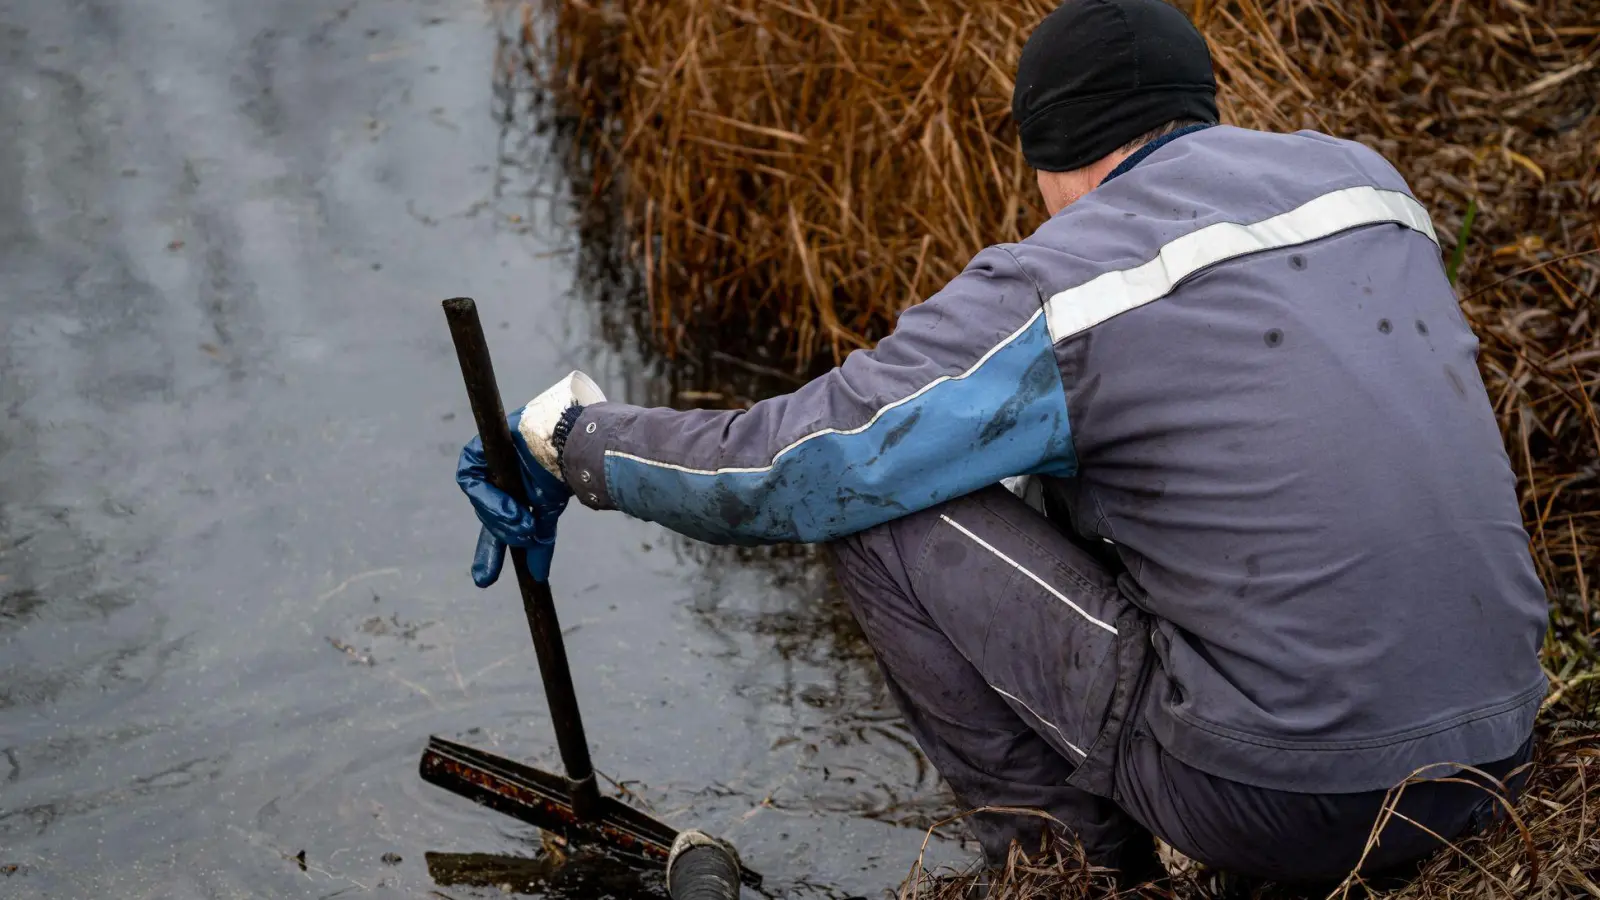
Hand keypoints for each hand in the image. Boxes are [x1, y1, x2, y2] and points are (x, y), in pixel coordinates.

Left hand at [455, 372, 605, 586]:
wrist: (576, 441)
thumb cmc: (565, 471)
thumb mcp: (548, 513)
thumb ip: (538, 540)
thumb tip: (537, 576)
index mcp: (513, 493)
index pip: (495, 524)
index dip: (489, 552)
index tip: (484, 580)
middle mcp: (499, 478)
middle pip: (488, 513)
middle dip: (503, 530)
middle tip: (525, 536)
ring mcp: (490, 461)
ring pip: (479, 499)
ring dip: (499, 516)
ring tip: (523, 523)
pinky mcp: (483, 446)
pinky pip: (470, 478)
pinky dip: (488, 498)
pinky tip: (509, 509)